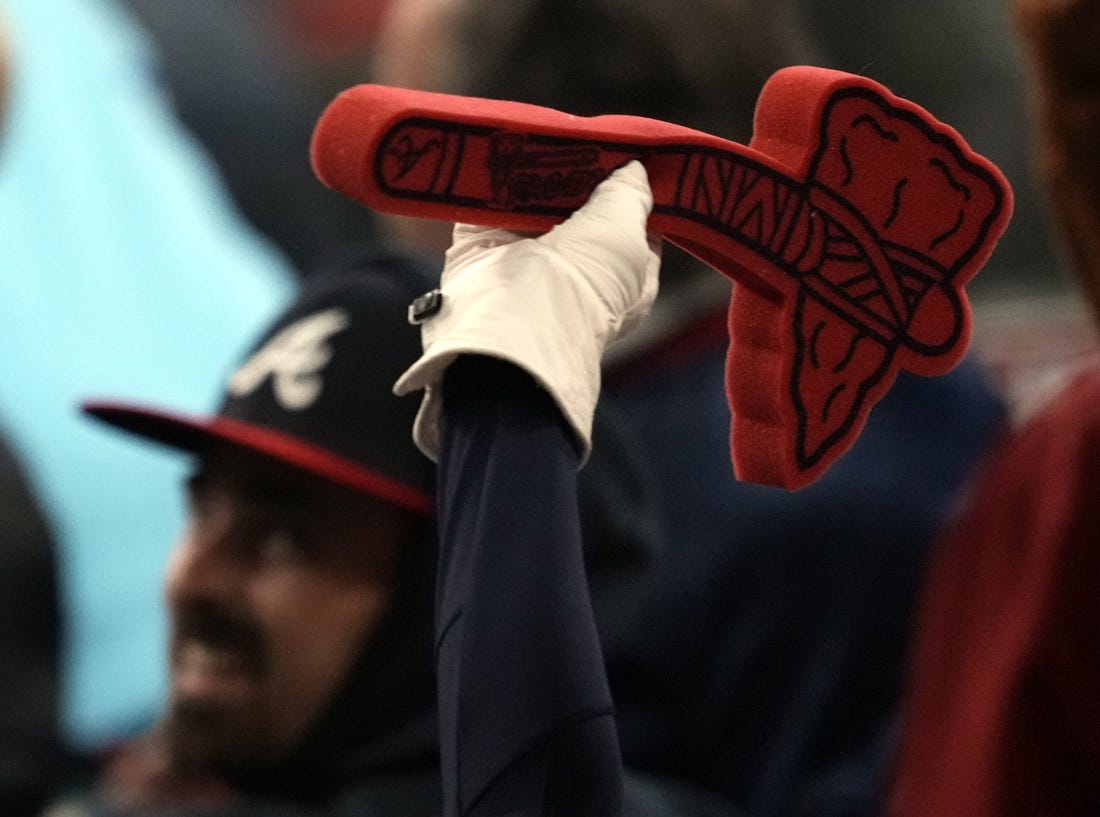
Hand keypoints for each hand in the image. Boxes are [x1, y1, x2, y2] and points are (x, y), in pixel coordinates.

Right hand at [394, 160, 660, 463]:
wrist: (521, 316)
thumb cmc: (588, 279)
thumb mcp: (627, 229)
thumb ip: (631, 195)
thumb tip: (634, 170)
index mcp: (622, 281)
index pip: (631, 231)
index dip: (627, 195)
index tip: (625, 159)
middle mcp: (573, 275)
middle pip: (576, 214)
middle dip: (576, 180)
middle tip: (577, 138)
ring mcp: (525, 265)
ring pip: (531, 207)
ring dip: (534, 175)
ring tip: (542, 133)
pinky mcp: (480, 252)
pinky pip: (485, 205)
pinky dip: (492, 179)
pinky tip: (503, 147)